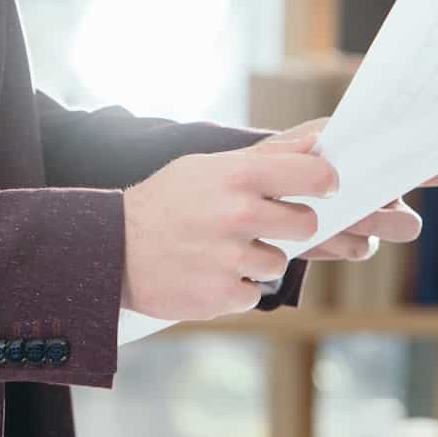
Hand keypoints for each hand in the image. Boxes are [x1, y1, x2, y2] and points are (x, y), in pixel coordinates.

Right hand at [121, 132, 340, 323]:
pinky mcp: (222, 294)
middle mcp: (238, 215)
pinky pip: (254, 293)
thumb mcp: (207, 166)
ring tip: (218, 250)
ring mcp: (231, 257)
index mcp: (237, 176)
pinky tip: (207, 272)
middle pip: (307, 224)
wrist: (112, 249)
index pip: (314, 174)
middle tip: (256, 225)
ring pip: (278, 262)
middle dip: (289, 226)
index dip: (325, 182)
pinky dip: (235, 287)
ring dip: (255, 260)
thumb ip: (266, 156)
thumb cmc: (166, 202)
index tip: (322, 188)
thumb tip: (319, 142)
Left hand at [271, 117, 437, 263]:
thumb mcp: (299, 144)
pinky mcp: (348, 245)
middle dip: (387, 214)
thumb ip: (319, 145)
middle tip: (367, 204)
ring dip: (362, 224)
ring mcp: (369, 223)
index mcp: (382, 161)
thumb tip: (330, 146)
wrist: (259, 194)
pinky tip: (311, 231)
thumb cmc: (285, 159)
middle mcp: (385, 194)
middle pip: (409, 220)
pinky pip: (358, 248)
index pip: (430, 165)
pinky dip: (334, 240)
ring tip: (331, 214)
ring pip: (383, 236)